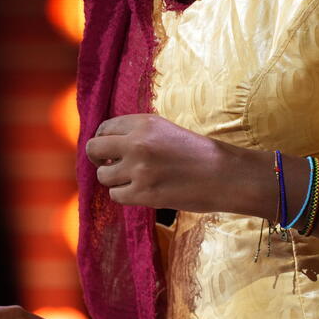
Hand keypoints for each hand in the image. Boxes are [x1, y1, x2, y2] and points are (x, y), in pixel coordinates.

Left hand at [85, 114, 250, 213]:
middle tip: (107, 165)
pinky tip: (137, 192)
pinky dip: (123, 195)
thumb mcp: (166, 129)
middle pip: (93, 148)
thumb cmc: (199, 152)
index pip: (104, 128)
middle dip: (96, 158)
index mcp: (143, 123)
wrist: (224, 175)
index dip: (103, 140)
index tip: (108, 149)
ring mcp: (138, 169)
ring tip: (130, 180)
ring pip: (103, 175)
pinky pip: (115, 195)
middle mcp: (136, 143)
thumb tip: (109, 144)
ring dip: (113, 179)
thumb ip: (138, 133)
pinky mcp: (144, 193)